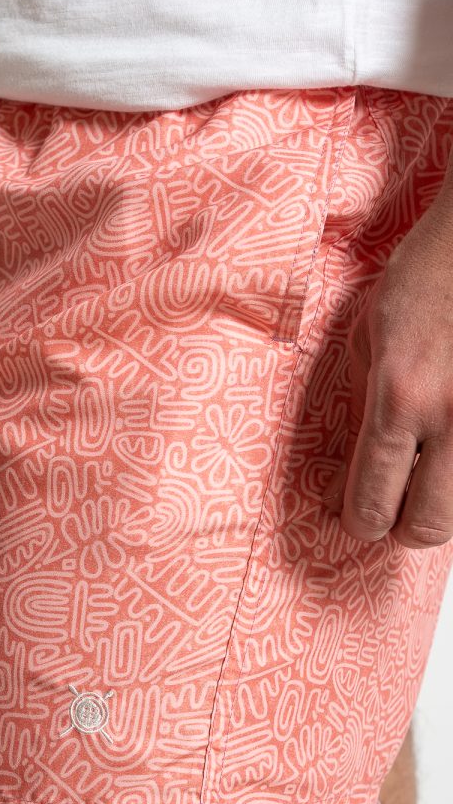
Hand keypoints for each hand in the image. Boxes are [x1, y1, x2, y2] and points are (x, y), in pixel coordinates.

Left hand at [319, 195, 452, 548]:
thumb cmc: (427, 272)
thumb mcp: (370, 332)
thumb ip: (367, 400)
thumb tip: (360, 459)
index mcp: (401, 396)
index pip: (374, 496)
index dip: (363, 522)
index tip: (362, 523)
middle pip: (431, 525)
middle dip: (410, 530)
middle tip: (402, 520)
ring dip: (450, 507)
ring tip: (434, 482)